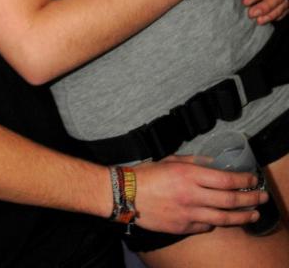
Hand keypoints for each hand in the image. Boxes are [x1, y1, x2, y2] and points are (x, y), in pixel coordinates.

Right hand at [132, 157, 265, 234]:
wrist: (126, 194)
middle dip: (250, 199)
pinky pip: (206, 226)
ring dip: (242, 216)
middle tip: (261, 197)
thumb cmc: (147, 174)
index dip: (243, 180)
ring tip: (252, 214)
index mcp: (188, 175)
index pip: (225, 179)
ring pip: (223, 218)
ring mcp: (188, 213)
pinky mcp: (182, 227)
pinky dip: (216, 222)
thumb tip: (214, 164)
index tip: (252, 179)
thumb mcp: (170, 160)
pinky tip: (222, 219)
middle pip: (229, 200)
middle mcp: (191, 195)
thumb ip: (194, 162)